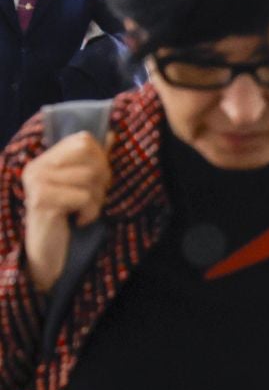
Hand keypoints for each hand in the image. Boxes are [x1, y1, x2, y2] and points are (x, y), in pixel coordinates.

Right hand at [22, 131, 110, 295]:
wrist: (48, 254)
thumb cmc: (68, 219)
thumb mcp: (82, 187)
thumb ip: (94, 160)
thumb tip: (111, 134)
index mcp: (45, 160)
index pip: (84, 140)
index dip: (101, 160)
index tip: (96, 182)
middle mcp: (37, 167)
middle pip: (92, 157)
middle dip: (102, 181)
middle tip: (90, 200)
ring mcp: (37, 182)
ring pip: (90, 178)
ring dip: (96, 200)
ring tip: (82, 212)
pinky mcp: (42, 200)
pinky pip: (84, 197)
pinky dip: (90, 213)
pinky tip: (78, 221)